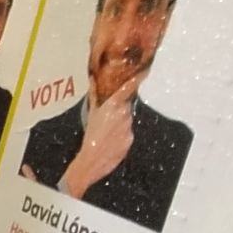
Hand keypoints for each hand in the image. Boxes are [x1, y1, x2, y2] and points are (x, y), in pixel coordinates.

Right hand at [60, 75, 141, 197]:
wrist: (91, 160)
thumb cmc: (88, 137)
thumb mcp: (89, 114)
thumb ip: (94, 97)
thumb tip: (93, 82)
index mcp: (112, 106)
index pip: (128, 89)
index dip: (136, 80)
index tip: (144, 72)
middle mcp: (123, 114)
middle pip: (127, 105)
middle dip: (120, 108)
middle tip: (108, 116)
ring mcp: (129, 127)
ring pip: (127, 119)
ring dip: (120, 122)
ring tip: (107, 131)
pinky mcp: (131, 138)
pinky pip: (128, 132)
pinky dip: (121, 134)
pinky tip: (111, 140)